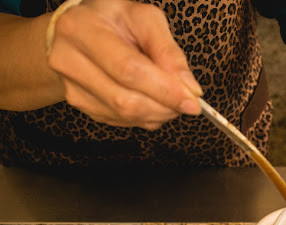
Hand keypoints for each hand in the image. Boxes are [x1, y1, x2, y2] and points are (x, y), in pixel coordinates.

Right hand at [46, 0, 201, 129]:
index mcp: (82, 29)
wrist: (78, 30)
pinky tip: (152, 100)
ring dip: (159, 112)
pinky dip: (147, 115)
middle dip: (166, 105)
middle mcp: (68, 60)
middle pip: (126, 100)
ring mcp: (72, 87)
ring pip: (126, 115)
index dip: (165, 90)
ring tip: (170, 97)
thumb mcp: (144, 18)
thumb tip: (188, 86)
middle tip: (188, 101)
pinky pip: (123, 121)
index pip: (130, 70)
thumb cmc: (113, 20)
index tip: (192, 99)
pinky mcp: (81, 106)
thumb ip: (168, 50)